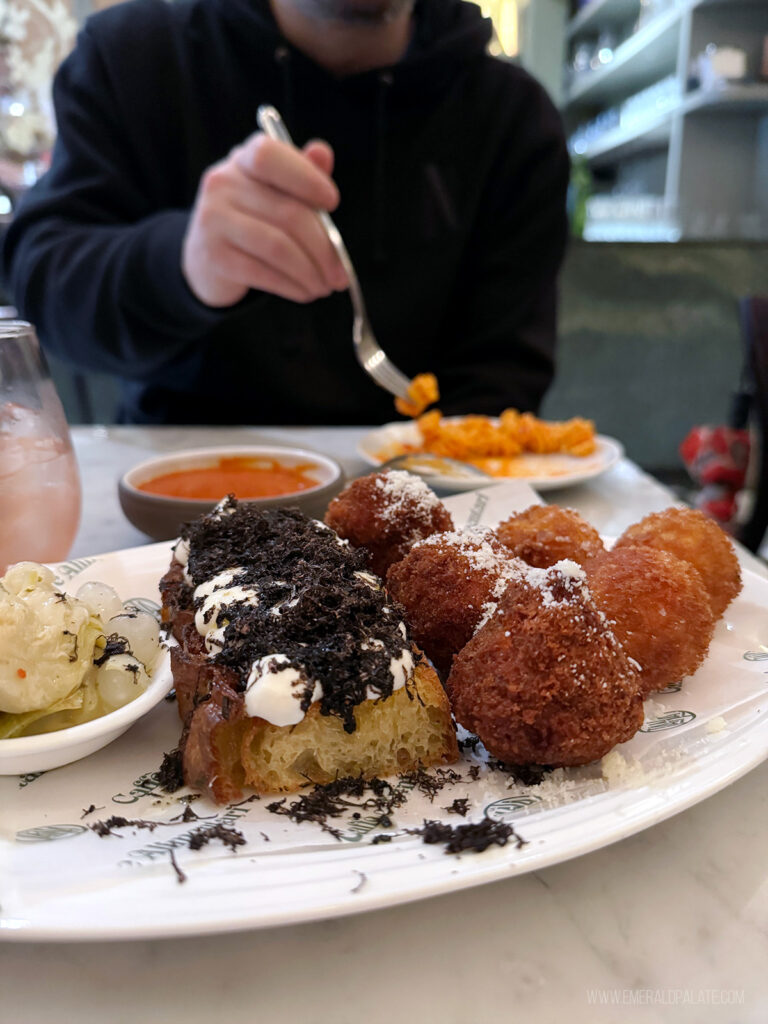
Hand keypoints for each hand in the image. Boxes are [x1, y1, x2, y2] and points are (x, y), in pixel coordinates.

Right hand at [182, 133, 348, 306]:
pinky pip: (264, 273)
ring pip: (279, 248)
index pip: (270, 156)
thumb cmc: (255, 219)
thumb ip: (302, 173)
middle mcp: (222, 184)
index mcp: (243, 160)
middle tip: (340, 274)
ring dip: (311, 273)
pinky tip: (304, 292)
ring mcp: (213, 220)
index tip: (333, 203)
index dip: (306, 177)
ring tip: (325, 286)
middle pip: (288, 214)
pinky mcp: (214, 257)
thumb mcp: (277, 191)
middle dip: (324, 250)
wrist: (208, 257)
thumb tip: (322, 153)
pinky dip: (292, 287)